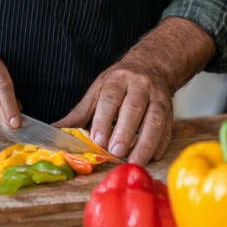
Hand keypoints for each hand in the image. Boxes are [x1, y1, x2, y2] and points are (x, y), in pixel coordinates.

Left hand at [54, 17, 215, 165]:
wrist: (152, 64)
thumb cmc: (119, 82)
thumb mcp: (97, 91)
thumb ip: (79, 113)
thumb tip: (55, 130)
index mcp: (118, 80)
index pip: (110, 99)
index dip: (104, 120)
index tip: (98, 140)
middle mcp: (140, 86)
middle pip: (134, 108)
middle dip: (125, 131)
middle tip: (116, 153)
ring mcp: (158, 97)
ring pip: (155, 119)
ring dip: (145, 142)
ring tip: (135, 162)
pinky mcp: (171, 110)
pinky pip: (167, 128)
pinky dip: (160, 144)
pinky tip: (152, 157)